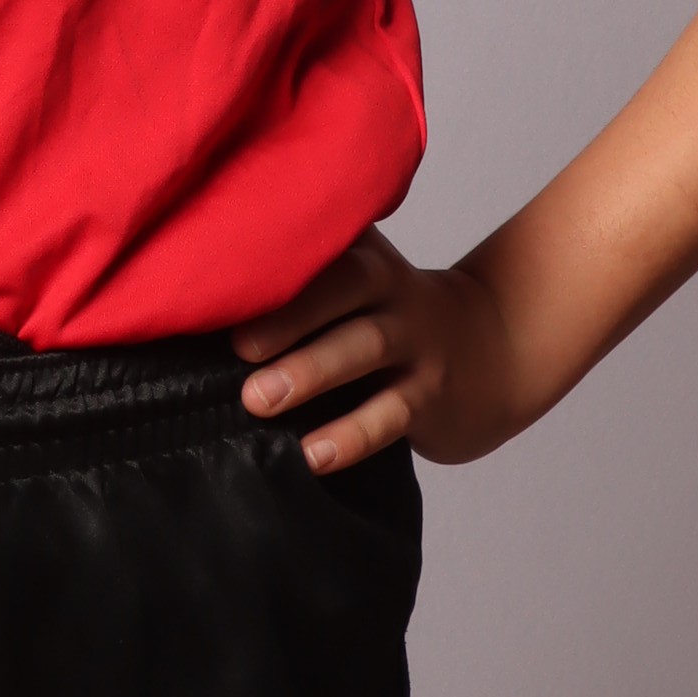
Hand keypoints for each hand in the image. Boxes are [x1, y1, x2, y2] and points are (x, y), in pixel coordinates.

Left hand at [233, 233, 538, 476]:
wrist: (497, 348)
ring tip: (257, 400)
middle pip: (343, 286)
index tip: (217, 271)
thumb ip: (304, 269)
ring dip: (311, 372)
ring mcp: (416, 343)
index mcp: (365, 255)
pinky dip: (352, 434)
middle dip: (287, 315)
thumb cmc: (396, 313)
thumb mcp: (362, 275)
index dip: (274, 251)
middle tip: (236, 346)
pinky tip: (313, 454)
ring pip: (364, 348)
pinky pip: (391, 414)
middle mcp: (392, 290)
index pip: (321, 241)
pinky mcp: (430, 396)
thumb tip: (200, 280)